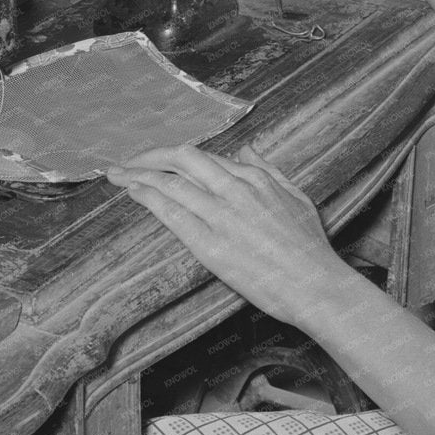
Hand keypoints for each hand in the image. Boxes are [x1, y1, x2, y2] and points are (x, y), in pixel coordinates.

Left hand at [106, 144, 356, 326]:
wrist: (316, 285)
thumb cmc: (311, 248)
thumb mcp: (296, 197)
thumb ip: (270, 171)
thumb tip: (248, 149)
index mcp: (256, 178)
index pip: (207, 156)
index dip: (177, 157)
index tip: (161, 161)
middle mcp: (236, 189)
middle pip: (183, 158)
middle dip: (151, 155)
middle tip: (130, 162)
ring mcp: (222, 215)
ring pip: (172, 181)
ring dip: (139, 173)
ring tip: (117, 173)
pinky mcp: (211, 244)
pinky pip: (172, 212)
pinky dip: (148, 196)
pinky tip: (132, 191)